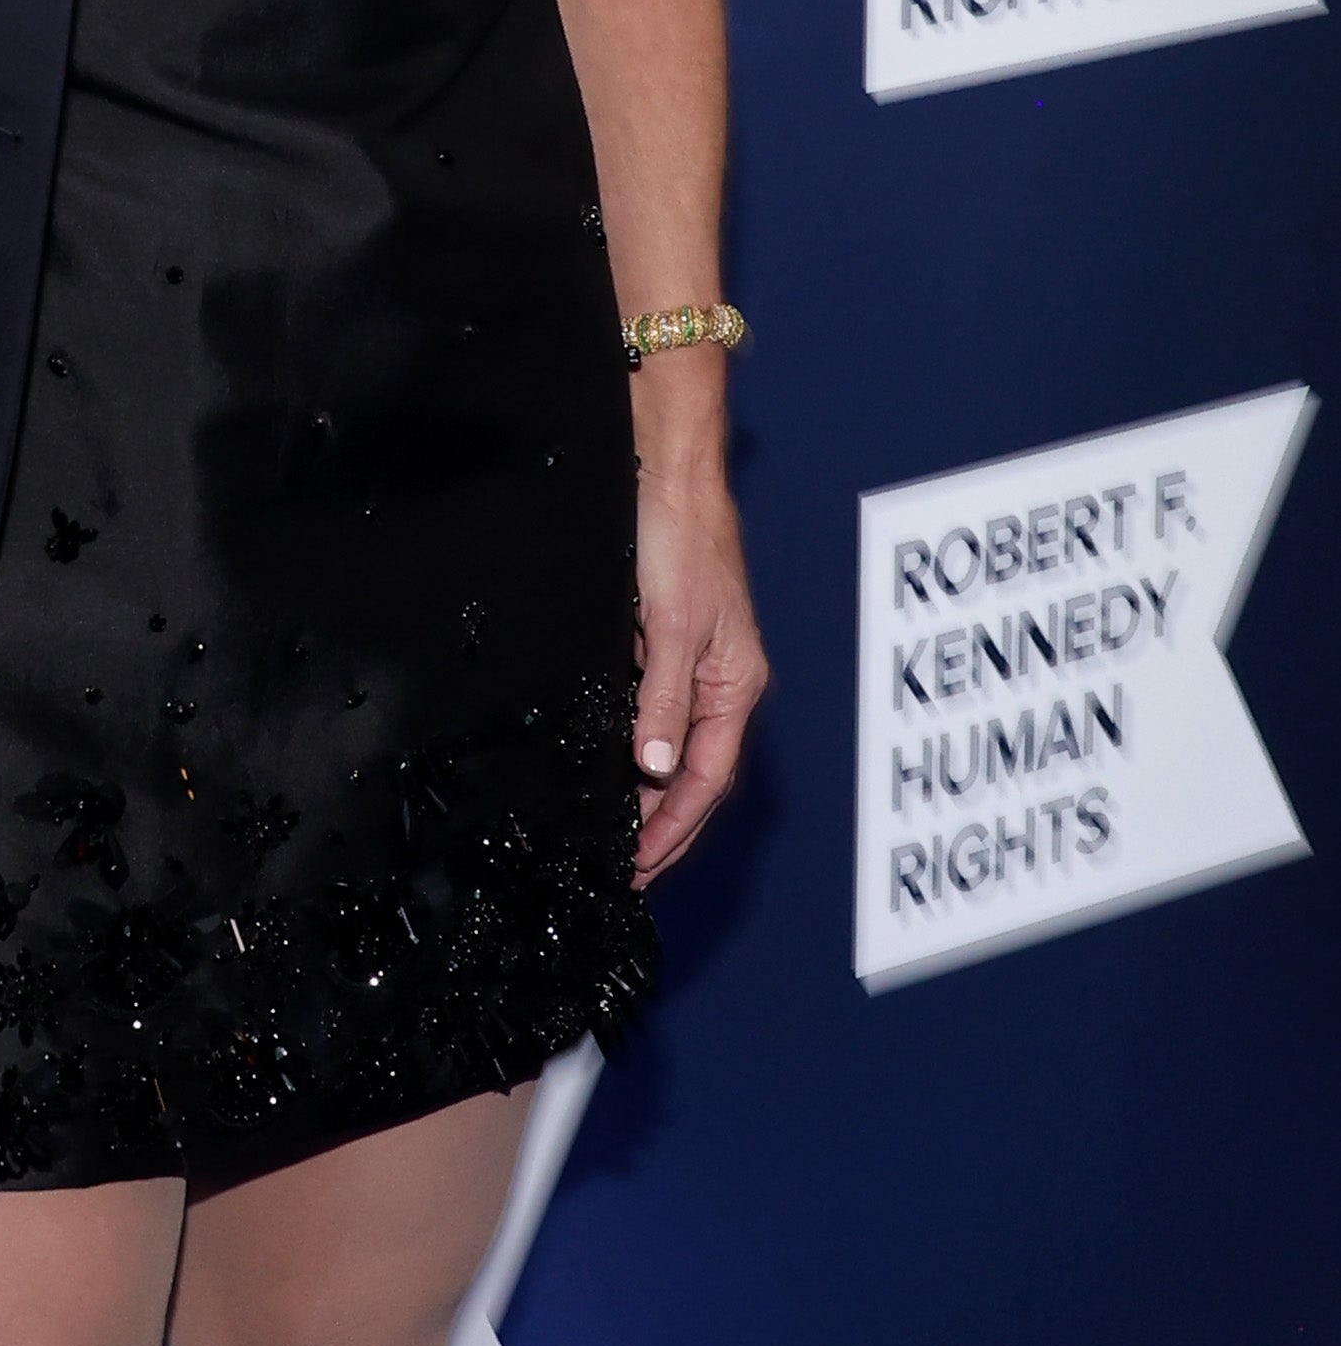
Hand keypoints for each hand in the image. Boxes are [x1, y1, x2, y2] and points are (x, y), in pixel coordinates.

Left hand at [630, 455, 767, 880]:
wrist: (663, 472)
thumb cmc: (679, 540)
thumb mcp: (672, 628)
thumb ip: (663, 701)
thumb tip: (654, 769)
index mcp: (734, 684)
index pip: (705, 778)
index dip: (672, 828)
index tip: (639, 868)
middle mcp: (718, 682)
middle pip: (693, 775)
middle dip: (664, 829)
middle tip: (627, 873)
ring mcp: (690, 665)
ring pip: (670, 749)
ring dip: (647, 798)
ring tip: (617, 840)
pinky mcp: (659, 645)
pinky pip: (649, 716)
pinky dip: (632, 753)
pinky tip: (610, 770)